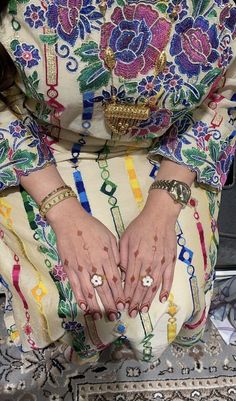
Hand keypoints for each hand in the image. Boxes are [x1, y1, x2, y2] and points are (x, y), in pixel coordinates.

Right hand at [47, 198, 124, 320]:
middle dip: (110, 304)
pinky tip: (84, 307)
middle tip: (115, 317)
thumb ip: (116, 254)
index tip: (123, 305)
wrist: (70, 221)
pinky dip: (80, 298)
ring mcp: (80, 268)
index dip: (119, 295)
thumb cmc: (92, 227)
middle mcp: (94, 265)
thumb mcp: (109, 237)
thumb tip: (122, 270)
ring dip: (96, 306)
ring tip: (100, 316)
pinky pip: (75, 286)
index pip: (115, 281)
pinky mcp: (69, 268)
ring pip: (89, 291)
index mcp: (106, 257)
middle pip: (103, 289)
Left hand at [120, 190, 178, 317]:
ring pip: (154, 285)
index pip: (129, 280)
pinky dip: (166, 289)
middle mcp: (148, 262)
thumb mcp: (125, 238)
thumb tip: (120, 273)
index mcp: (135, 256)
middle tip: (132, 314)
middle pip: (141, 286)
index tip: (122, 306)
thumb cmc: (140, 226)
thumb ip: (122, 256)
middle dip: (135, 302)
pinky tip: (162, 299)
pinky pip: (168, 278)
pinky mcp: (171, 261)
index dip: (126, 295)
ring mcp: (161, 263)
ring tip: (143, 311)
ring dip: (148, 299)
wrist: (160, 215)